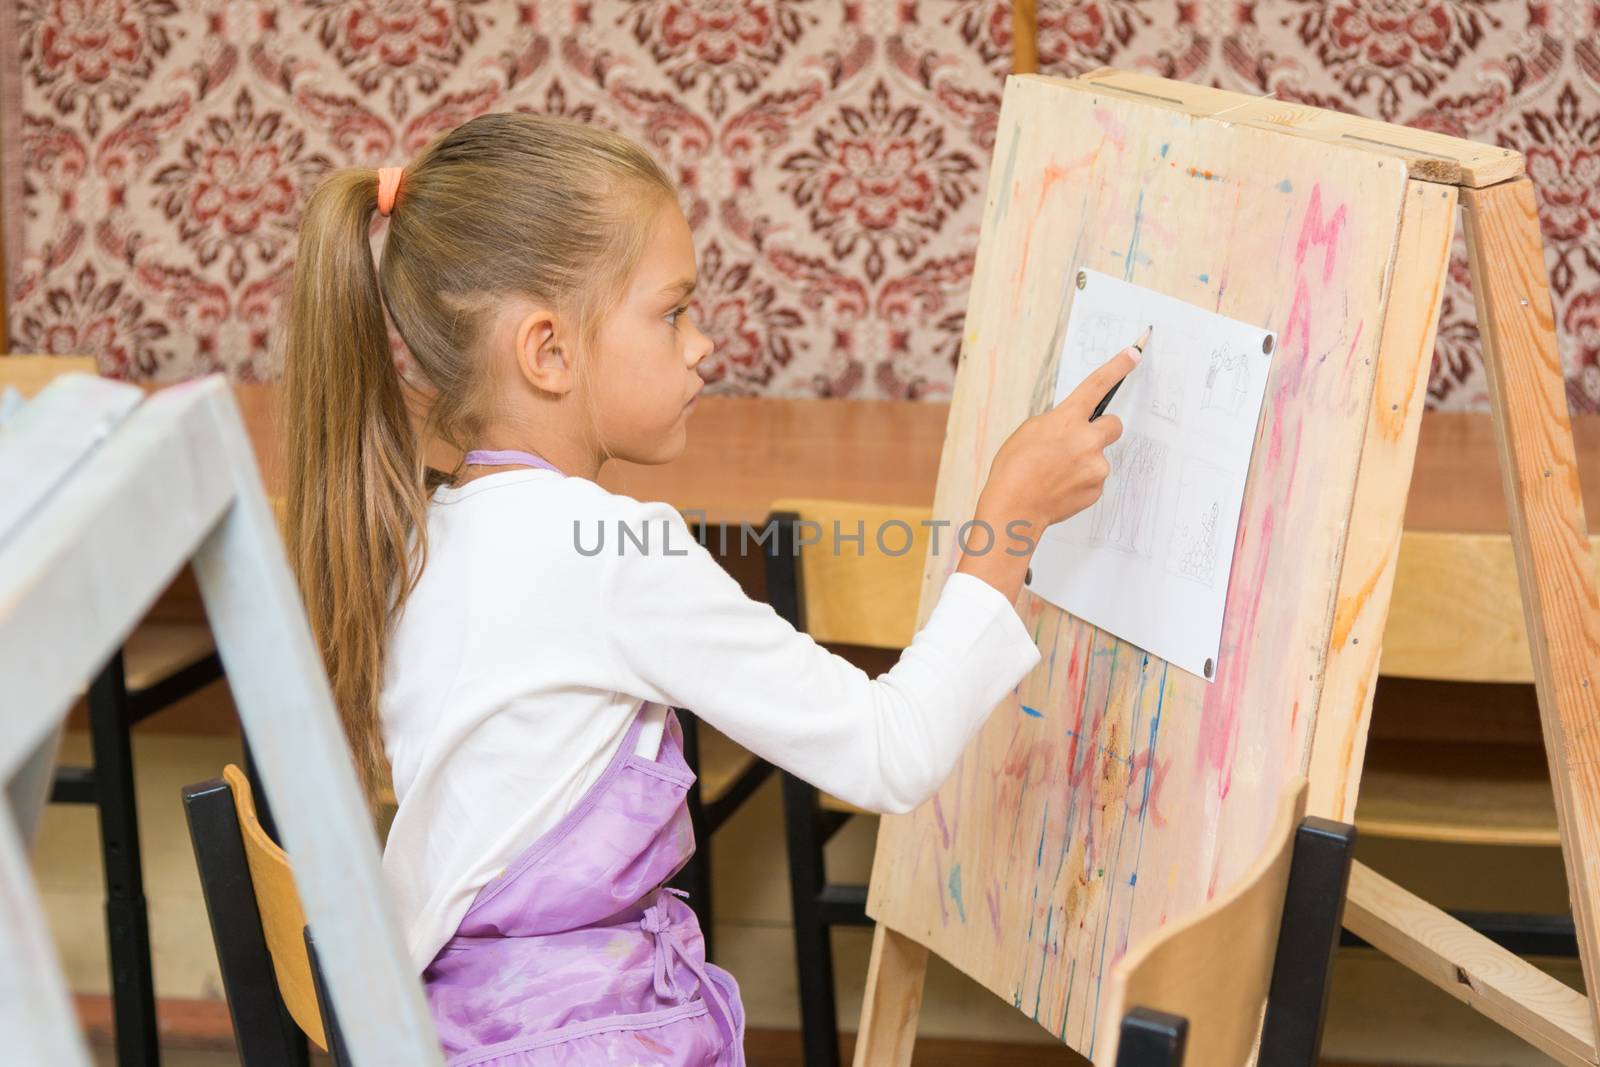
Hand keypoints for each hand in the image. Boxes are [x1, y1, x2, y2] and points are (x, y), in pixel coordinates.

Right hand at [987, 345, 1136, 525]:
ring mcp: (1095, 466)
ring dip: (1084, 460)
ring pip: (1099, 456)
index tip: (1134, 353)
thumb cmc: (1014, 469)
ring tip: (1056, 472)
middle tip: (1077, 442)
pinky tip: (1060, 486)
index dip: (1118, 367)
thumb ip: (1057, 422)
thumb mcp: (1029, 431)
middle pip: (1113, 425)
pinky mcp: (1096, 488)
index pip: (1097, 385)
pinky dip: (1080, 481)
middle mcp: (1088, 440)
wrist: (1014, 507)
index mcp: (1067, 419)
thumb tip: (1071, 427)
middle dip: (1100, 430)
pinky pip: (1094, 478)